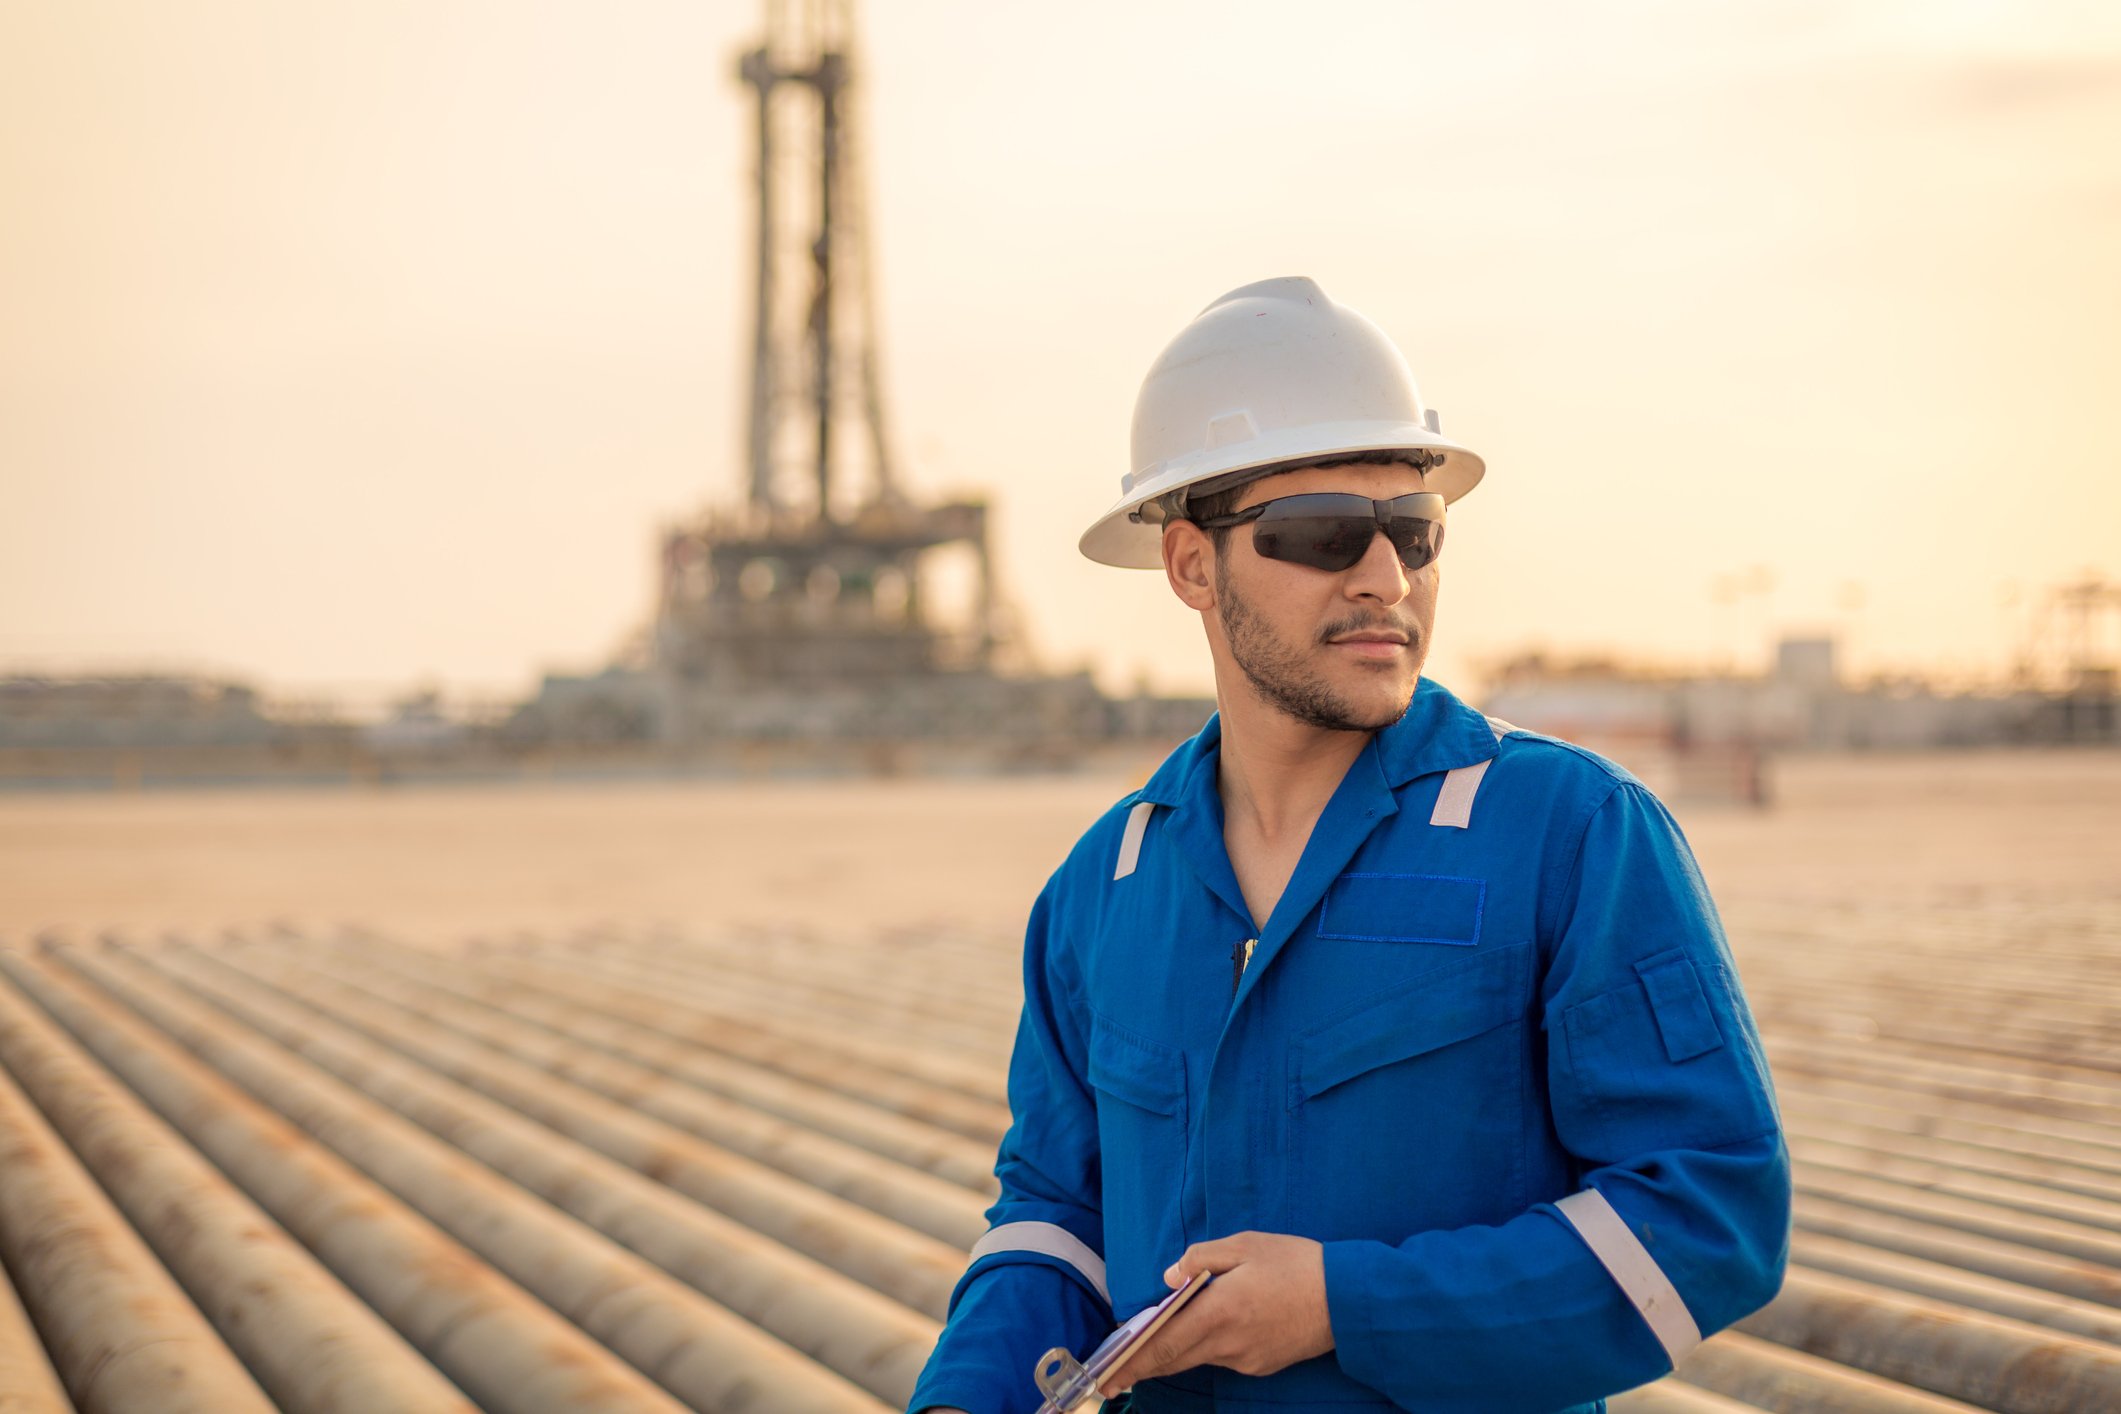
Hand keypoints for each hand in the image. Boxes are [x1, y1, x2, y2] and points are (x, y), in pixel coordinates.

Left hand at [1097, 1231, 1334, 1396]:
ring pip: (1199, 1358)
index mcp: (1218, 1311)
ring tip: (1159, 1340)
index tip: (1108, 1376)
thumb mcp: (1245, 1245)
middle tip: (1114, 1379)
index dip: (1133, 1361)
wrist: (1347, 1299)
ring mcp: (1244, 1360)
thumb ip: (1201, 1259)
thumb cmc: (1295, 1263)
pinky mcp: (1261, 1365)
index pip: (1164, 1343)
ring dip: (1177, 1351)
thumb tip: (1168, 1277)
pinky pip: (1224, 1357)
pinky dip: (1210, 1346)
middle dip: (1141, 1368)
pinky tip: (1216, 1327)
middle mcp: (1226, 1343)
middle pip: (1174, 1360)